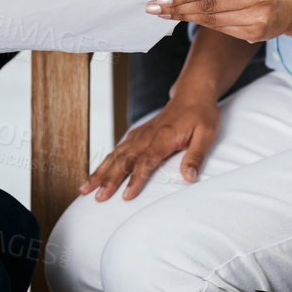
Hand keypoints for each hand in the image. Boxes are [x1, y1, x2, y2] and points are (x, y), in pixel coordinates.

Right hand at [81, 94, 219, 199]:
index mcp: (163, 137)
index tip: (126, 196)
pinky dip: (105, 162)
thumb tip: (189, 178)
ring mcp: (140, 134)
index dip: (135, 180)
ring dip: (100, 172)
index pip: (145, 162)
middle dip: (109, 180)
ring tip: (85, 188)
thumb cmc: (201, 114)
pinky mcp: (137, 134)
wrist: (192, 93)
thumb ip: (196, 156)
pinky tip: (96, 173)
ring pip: (115, 155)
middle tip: (97, 197)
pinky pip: (118, 149)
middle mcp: (146, 136)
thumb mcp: (206, 134)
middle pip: (124, 160)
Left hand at [146, 0, 291, 44]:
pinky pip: (222, 28)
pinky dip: (202, 24)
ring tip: (165, 14)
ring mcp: (258, 18)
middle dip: (178, 7)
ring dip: (185, 17)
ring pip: (212, 20)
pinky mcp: (256, 34)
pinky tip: (187, 18)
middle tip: (154, 7)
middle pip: (209, 5)